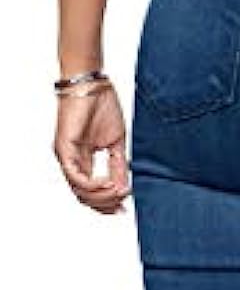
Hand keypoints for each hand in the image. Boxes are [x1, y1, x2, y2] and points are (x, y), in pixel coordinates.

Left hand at [53, 81, 130, 212]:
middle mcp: (72, 161)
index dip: (107, 202)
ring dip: (101, 196)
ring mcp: (66, 156)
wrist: (92, 83)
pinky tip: (107, 183)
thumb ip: (118, 165)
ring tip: (117, 191)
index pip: (91, 191)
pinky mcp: (64, 149)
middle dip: (105, 203)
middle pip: (84, 196)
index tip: (124, 205)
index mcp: (83, 160)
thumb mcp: (116, 142)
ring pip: (79, 191)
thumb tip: (125, 187)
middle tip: (122, 202)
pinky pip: (75, 177)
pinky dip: (93, 185)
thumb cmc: (102, 105)